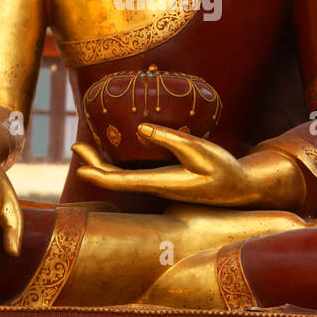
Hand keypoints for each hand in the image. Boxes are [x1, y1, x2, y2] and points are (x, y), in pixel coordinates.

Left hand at [72, 123, 302, 207]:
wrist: (240, 188)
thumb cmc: (223, 170)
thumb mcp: (200, 151)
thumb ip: (171, 139)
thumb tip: (141, 128)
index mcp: (161, 183)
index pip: (121, 182)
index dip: (98, 174)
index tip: (80, 165)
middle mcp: (155, 186)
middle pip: (116, 179)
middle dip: (93, 163)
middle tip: (75, 145)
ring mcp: (159, 183)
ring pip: (123, 176)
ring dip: (103, 162)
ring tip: (86, 145)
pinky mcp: (165, 178)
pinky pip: (134, 171)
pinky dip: (119, 160)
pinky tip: (116, 149)